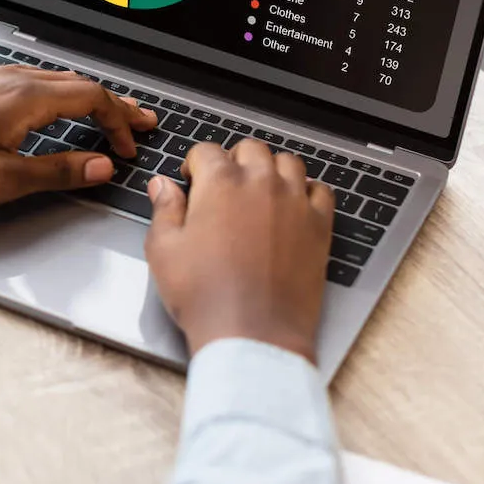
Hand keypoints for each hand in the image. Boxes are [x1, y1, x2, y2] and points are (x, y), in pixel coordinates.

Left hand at [0, 65, 157, 213]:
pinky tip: (51, 111)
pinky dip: (55, 96)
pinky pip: (27, 82)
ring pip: (51, 80)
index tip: (127, 146)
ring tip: (103, 115)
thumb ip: (56, 171)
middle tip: (139, 121)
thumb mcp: (2, 181)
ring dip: (84, 98)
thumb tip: (100, 166)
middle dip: (111, 104)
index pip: (90, 96)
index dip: (118, 120)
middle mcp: (7, 79)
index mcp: (21, 97)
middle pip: (76, 82)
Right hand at [143, 138, 334, 362]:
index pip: (207, 150)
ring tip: (259, 190)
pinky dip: (307, 191)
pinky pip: (321, 191)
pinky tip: (294, 206)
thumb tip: (162, 185)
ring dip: (271, 169)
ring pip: (288, 162)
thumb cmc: (205, 296)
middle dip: (234, 160)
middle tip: (223, 185)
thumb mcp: (164, 250)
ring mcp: (295, 203)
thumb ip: (164, 209)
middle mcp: (261, 184)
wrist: (252, 334)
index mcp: (220, 184)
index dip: (195, 164)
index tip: (191, 179)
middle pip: (251, 149)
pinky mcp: (319, 227)